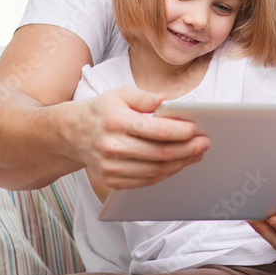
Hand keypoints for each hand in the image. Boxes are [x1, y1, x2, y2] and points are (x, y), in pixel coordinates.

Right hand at [74, 86, 207, 188]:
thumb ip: (145, 97)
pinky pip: (145, 181)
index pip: (156, 131)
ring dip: (181, 164)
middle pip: (160, 153)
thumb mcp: (119, 94)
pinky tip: (178, 164)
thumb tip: (166, 100)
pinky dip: (165, 173)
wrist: (71, 133)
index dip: (181, 132)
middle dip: (188, 149)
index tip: (198, 129)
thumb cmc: (101, 110)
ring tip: (196, 154)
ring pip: (155, 170)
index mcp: (116, 121)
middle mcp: (112, 146)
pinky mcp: (111, 179)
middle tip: (204, 143)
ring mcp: (111, 166)